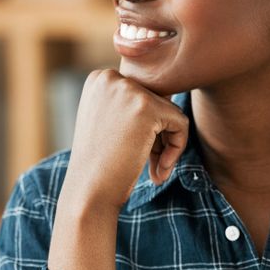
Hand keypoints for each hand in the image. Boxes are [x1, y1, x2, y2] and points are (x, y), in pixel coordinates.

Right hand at [59, 68, 188, 212]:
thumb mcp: (107, 123)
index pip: (143, 95)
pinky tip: (160, 168)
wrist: (89, 192)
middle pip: (158, 101)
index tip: (133, 151)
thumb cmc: (100, 165)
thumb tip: (168, 95)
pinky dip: (177, 147)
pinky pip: (181, 123)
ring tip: (155, 170)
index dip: (145, 127)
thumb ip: (130, 105)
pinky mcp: (147, 107)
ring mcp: (128, 90)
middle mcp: (110, 78)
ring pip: (171, 112)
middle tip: (149, 165)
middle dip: (158, 136)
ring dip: (167, 143)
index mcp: (100, 79)